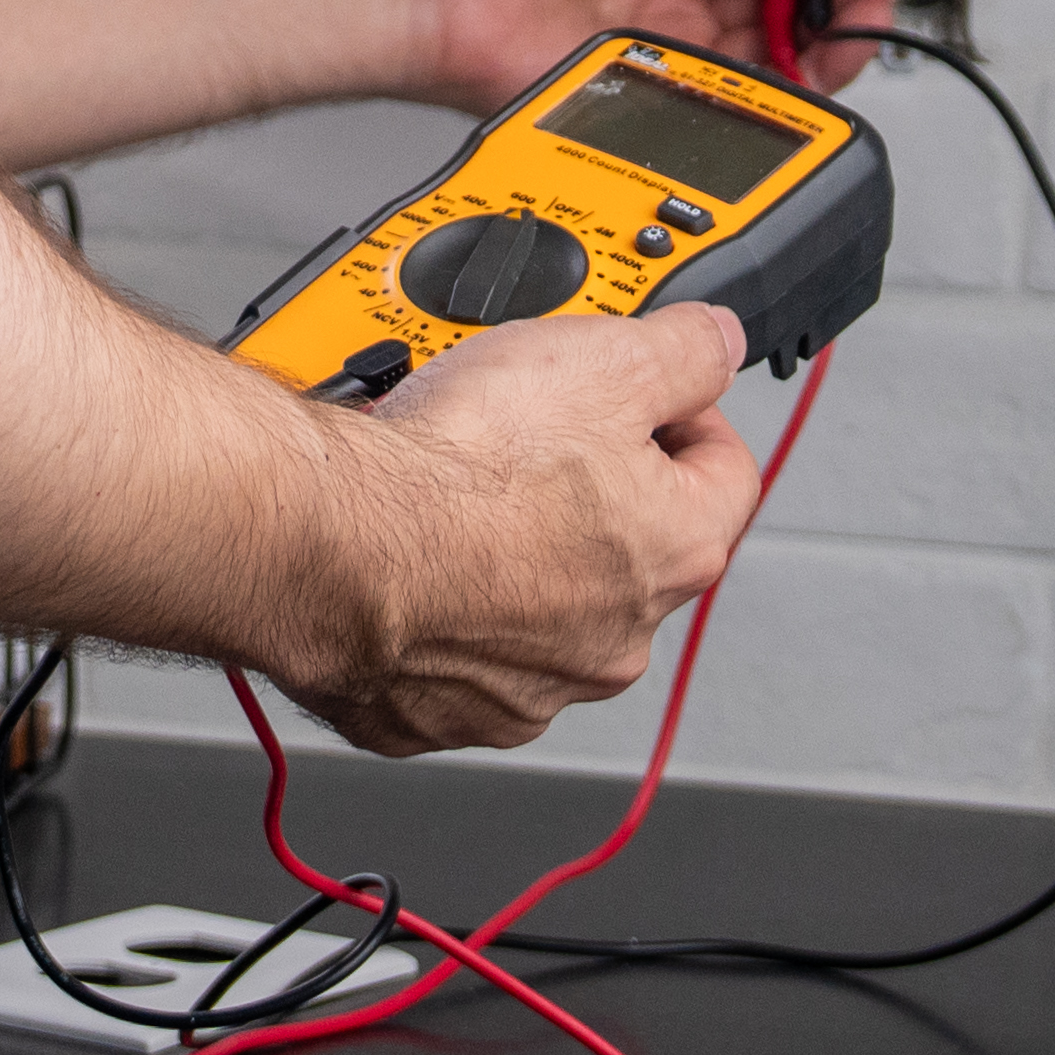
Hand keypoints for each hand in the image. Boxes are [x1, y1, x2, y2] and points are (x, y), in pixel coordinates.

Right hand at [277, 302, 771, 754]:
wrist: (329, 544)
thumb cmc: (457, 468)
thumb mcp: (601, 356)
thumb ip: (685, 347)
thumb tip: (717, 342)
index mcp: (675, 551)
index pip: (725, 471)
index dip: (684, 410)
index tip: (641, 390)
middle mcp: (617, 639)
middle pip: (629, 543)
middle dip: (587, 484)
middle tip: (527, 431)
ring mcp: (530, 686)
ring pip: (542, 604)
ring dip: (513, 551)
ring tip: (452, 488)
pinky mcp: (440, 711)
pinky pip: (455, 652)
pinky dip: (439, 608)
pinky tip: (408, 553)